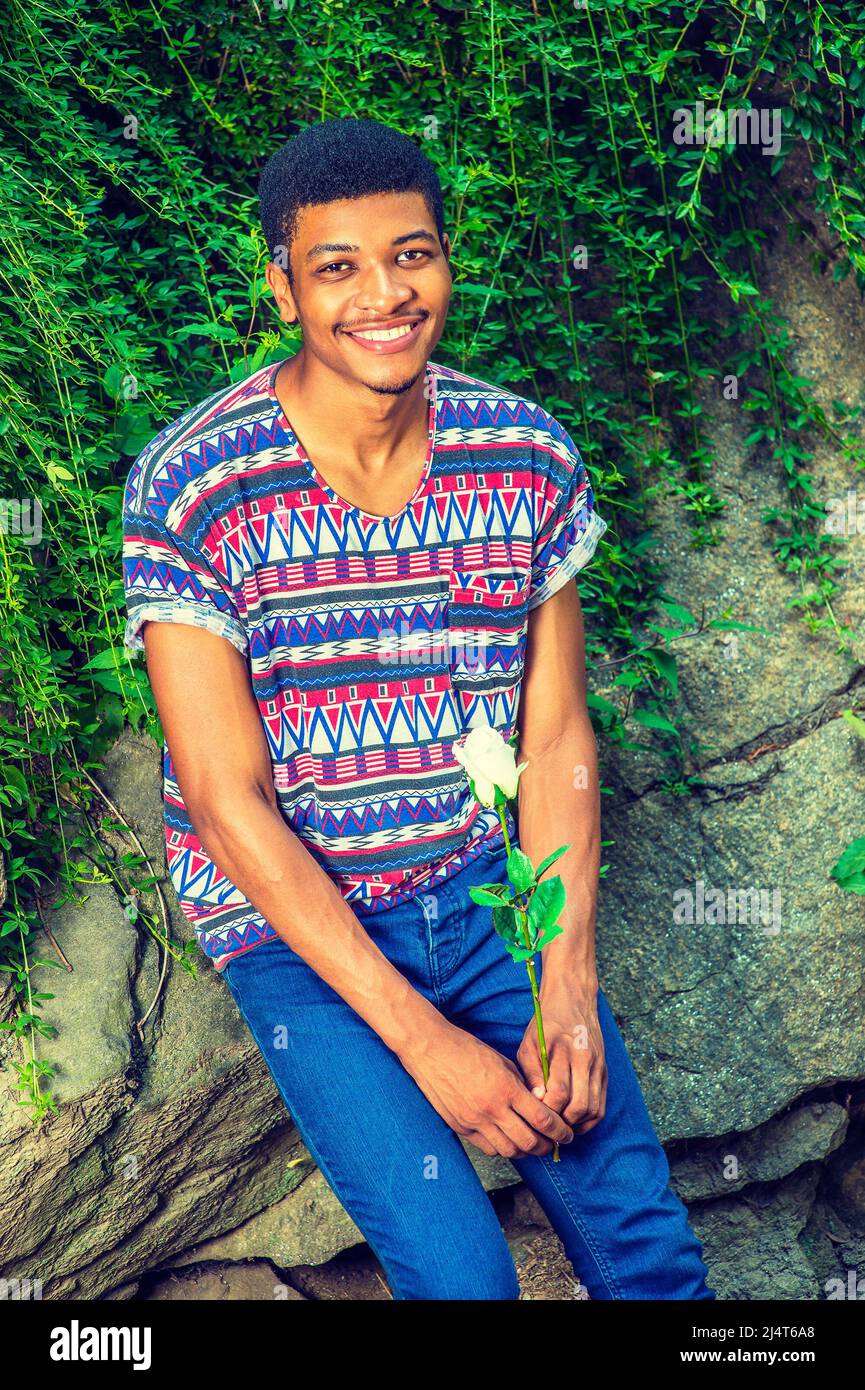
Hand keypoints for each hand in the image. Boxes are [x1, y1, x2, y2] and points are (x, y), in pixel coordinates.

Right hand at [398, 1018, 574, 1159]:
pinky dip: (503, 1149)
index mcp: (506, 1088)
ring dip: (526, 1151)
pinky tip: (509, 1141)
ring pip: (510, 1150)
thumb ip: (521, 1085)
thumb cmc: (467, 1049)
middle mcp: (492, 1109)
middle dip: (547, 1145)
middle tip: (555, 1142)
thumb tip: (539, 1104)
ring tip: (534, 1144)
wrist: (430, 1050)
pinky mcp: (461, 1128)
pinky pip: (488, 1148)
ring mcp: (475, 1121)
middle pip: (529, 1141)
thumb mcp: (502, 1062)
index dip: (559, 1130)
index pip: (543, 1119)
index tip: (566, 1133)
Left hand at [517, 985, 606, 1135]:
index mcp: (563, 1049)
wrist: (573, 1001)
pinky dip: (588, 1120)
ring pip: (592, 1110)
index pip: (559, 1092)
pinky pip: (601, 1107)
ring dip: (575, 1124)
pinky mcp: (605, 1072)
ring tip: (558, 1125)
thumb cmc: (545, 1024)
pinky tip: (572, 1121)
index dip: (547, 1111)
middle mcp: (585, 1059)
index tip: (535, 1115)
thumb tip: (538, 1102)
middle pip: (578, 1106)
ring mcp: (598, 1066)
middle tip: (546, 1126)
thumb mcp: (529, 1043)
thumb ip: (532, 1072)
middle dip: (561, 1122)